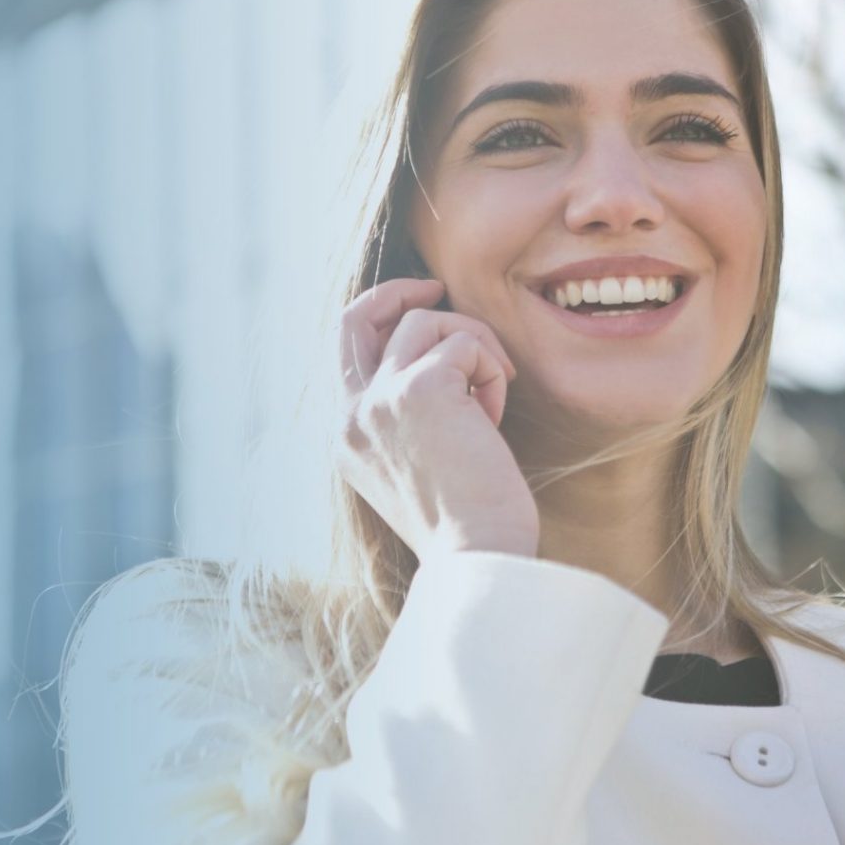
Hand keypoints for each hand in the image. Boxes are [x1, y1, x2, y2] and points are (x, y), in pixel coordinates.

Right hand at [336, 278, 539, 563]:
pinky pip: (466, 344)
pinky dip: (491, 369)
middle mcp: (352, 414)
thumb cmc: (466, 521)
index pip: (348, 352)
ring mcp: (380, 399)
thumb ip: (408, 417)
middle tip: (438, 288)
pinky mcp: (421, 389)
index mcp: (348, 437)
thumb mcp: (418, 466)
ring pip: (427, 322)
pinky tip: (496, 417)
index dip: (384, 320)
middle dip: (398, 291)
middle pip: (357, 316)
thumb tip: (441, 363)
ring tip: (494, 391)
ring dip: (473, 345)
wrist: (478, 557)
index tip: (422, 310)